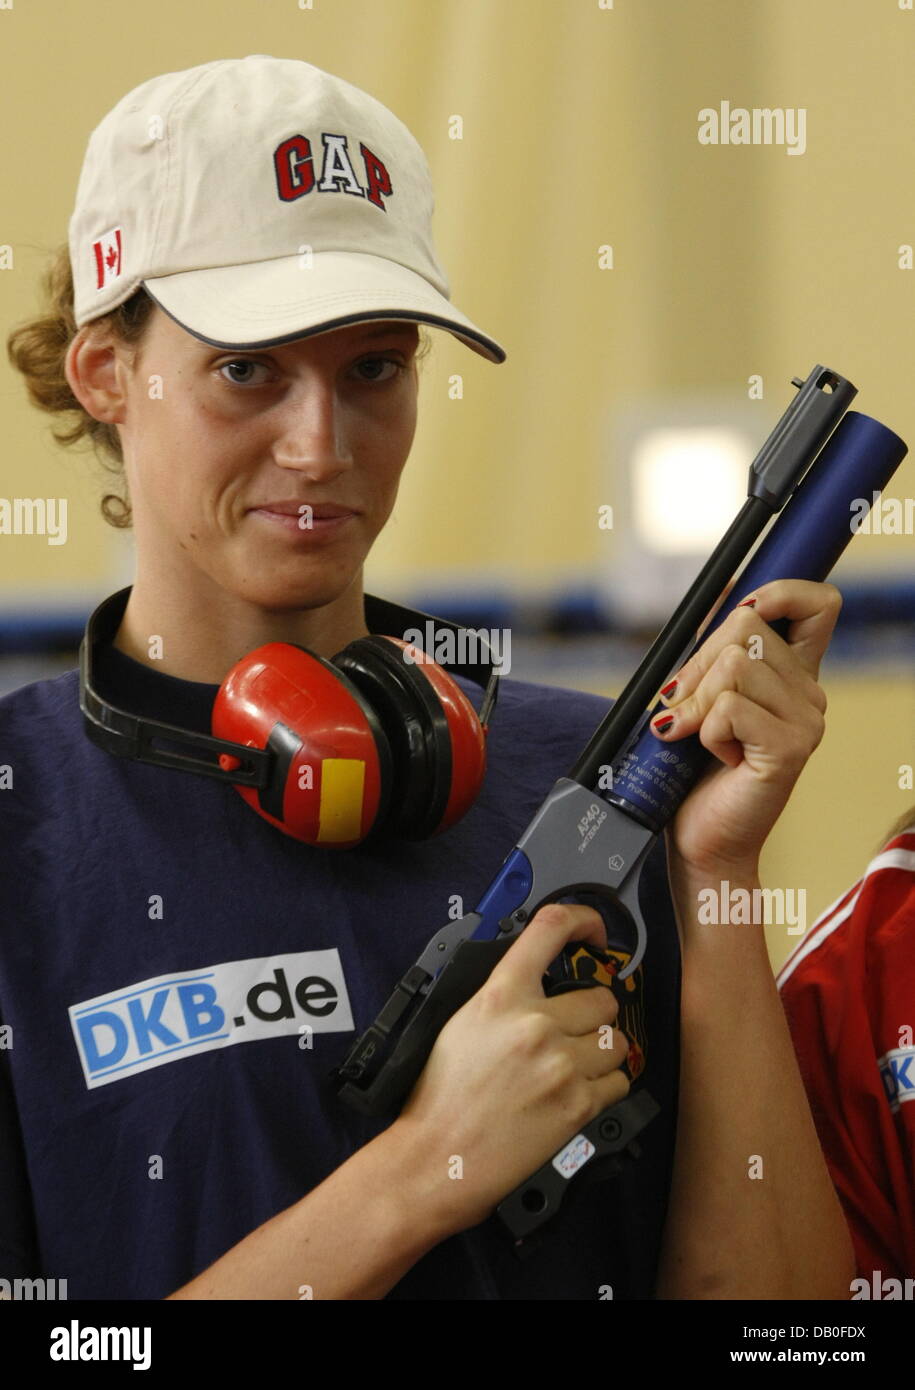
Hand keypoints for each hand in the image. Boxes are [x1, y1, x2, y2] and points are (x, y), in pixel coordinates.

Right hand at [394, 903, 629, 1236]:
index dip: (584, 919)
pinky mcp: (578, 1105)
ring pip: (617, 1040)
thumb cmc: (441, 1095)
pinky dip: (604, 1088)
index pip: (552, 928)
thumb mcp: (462, 1022)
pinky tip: (575, 1093)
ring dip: (601, 1052)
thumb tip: (542, 975)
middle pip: (602, 997)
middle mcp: (536, 1024)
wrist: (438, 1156)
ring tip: (572, 1067)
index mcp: (501, 996)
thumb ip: (505, 993)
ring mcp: (561, 1064)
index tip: (594, 931)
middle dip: (591, 1014)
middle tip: (571, 1032)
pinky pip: (619, 1082)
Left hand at [652, 579, 840, 880]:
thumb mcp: (701, 697)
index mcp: (795, 677)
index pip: (819, 603)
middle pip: (746, 625)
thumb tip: (724, 588)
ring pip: (733, 664)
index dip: (779, 591)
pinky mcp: (790, 747)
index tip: (738, 614)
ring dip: (696, 702)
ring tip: (698, 738)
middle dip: (697, 663)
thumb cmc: (695, 774)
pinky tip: (717, 757)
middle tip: (685, 708)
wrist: (701, 842)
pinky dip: (704, 730)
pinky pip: (728, 706)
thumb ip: (714, 649)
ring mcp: (807, 721)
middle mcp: (811, 695)